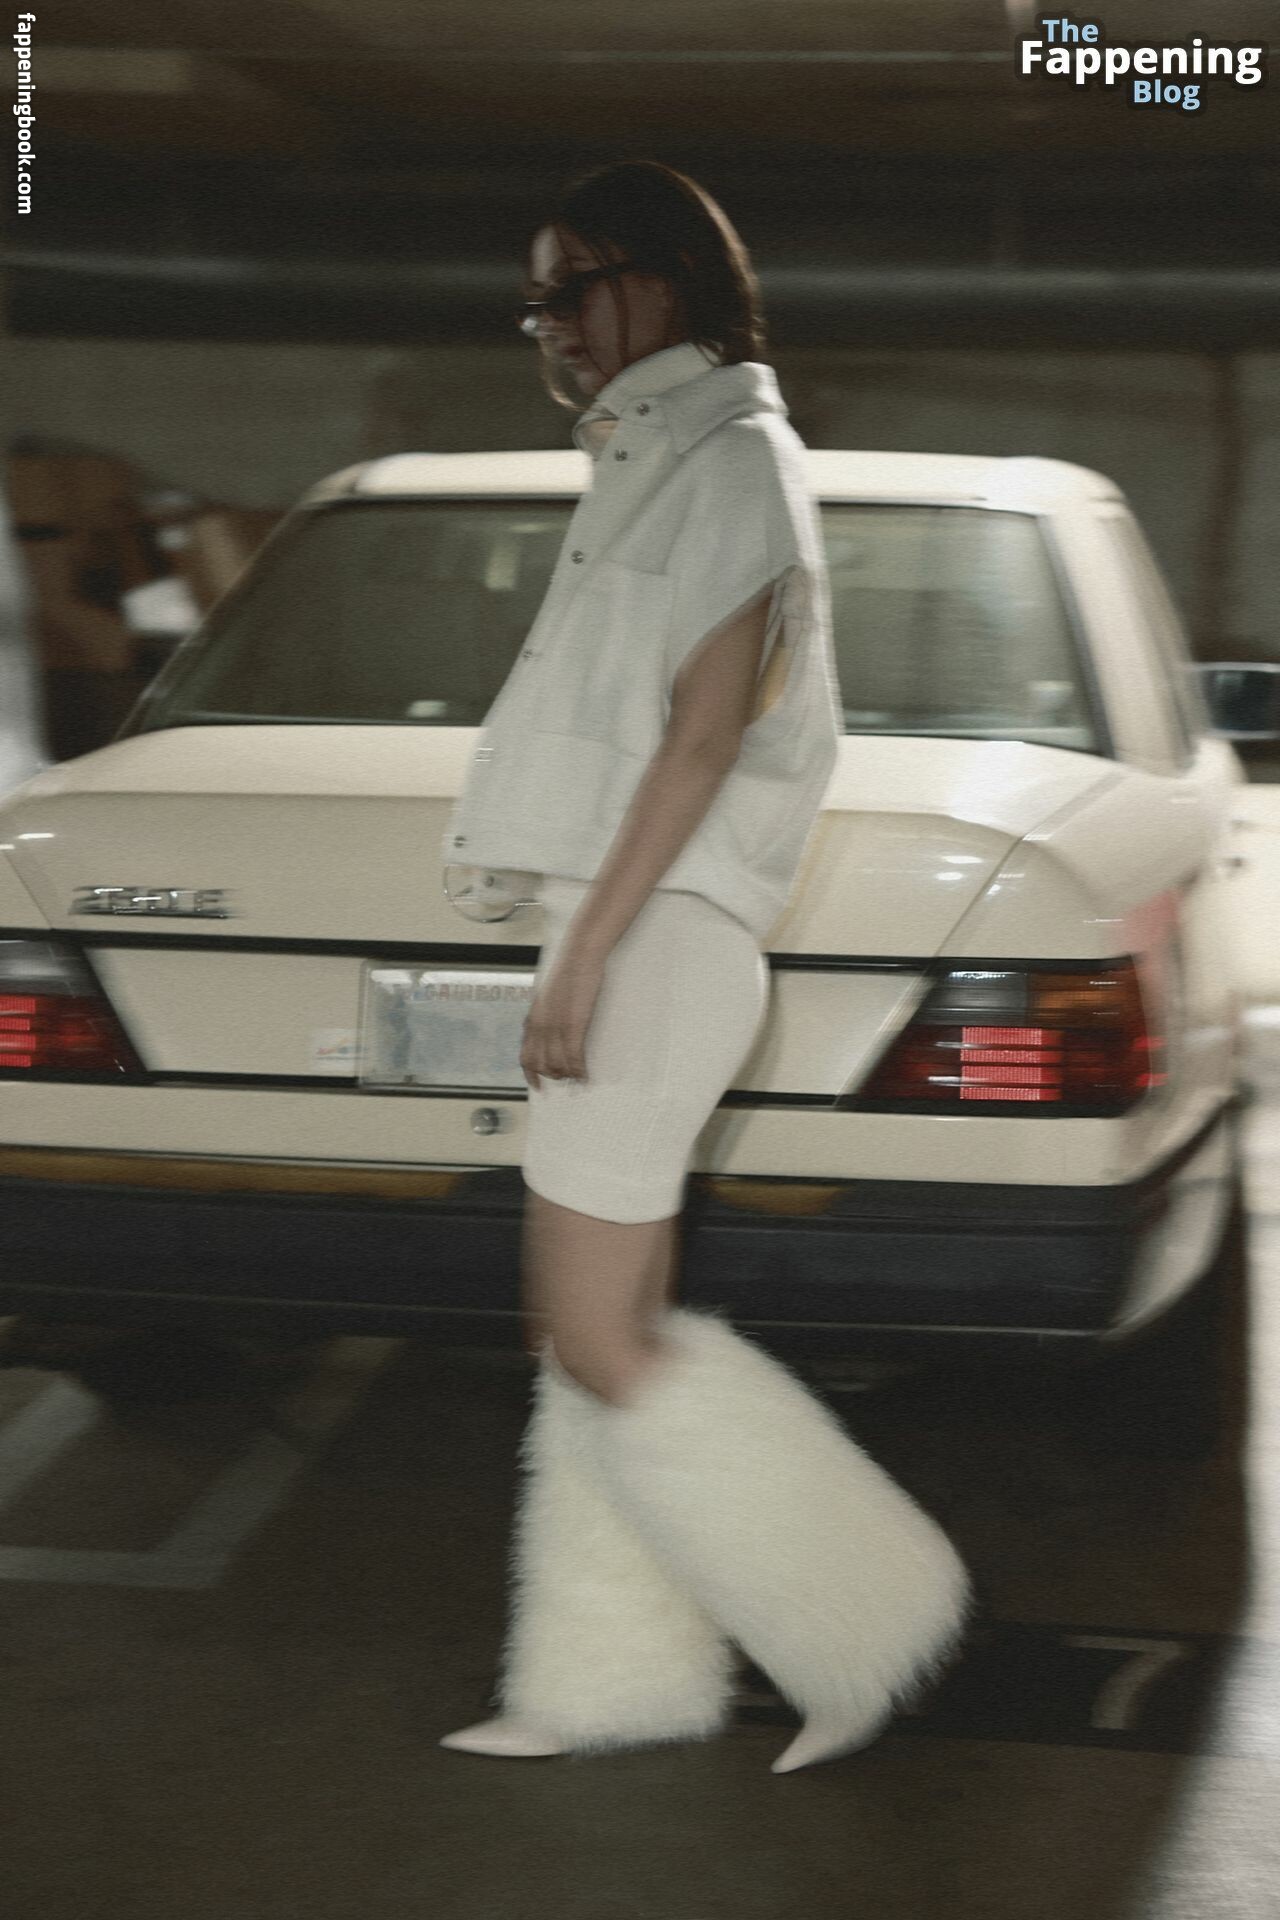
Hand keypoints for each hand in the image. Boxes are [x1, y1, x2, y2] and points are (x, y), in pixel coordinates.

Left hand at [521, 938, 607, 1091]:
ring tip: (578, 1077)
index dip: (531, 1074)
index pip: (525, 1055)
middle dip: (552, 1076)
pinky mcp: (573, 1025)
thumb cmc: (570, 970)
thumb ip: (546, 1013)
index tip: (537, 1086)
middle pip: (539, 1064)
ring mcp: (556, 1026)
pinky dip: (579, 1071)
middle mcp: (540, 1024)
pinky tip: (585, 1075)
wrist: (580, 955)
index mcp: (533, 1017)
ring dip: (567, 1075)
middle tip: (565, 1078)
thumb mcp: (549, 994)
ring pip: (557, 1064)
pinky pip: (574, 1058)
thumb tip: (550, 1027)